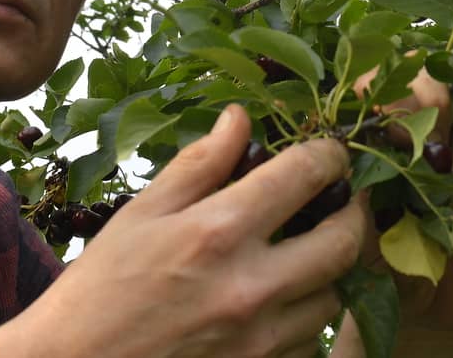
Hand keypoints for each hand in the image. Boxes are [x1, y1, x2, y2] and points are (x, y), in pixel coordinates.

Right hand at [0, 105, 364, 357]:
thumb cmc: (99, 289)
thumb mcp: (142, 213)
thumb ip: (200, 163)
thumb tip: (240, 118)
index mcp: (218, 232)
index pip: (306, 174)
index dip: (329, 154)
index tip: (330, 152)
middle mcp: (250, 287)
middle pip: (344, 241)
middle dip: (353, 213)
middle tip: (342, 200)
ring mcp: (260, 339)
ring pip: (335, 296)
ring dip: (330, 269)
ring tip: (309, 250)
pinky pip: (312, 341)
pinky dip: (307, 316)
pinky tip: (283, 299)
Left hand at [333, 66, 452, 357]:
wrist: (416, 308)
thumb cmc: (371, 263)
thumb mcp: (349, 224)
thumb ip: (356, 183)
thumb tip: (358, 147)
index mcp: (380, 130)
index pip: (387, 77)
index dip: (391, 92)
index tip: (385, 129)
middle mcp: (425, 132)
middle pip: (438, 86)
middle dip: (429, 119)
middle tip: (417, 162)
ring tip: (440, 219)